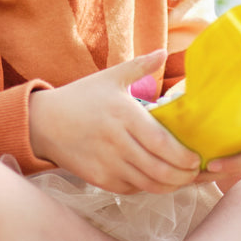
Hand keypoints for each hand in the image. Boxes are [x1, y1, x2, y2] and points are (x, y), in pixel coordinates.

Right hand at [29, 50, 201, 193]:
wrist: (43, 123)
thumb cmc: (81, 97)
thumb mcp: (110, 78)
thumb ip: (140, 66)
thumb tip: (163, 52)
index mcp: (123, 115)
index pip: (161, 143)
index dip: (183, 156)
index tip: (197, 158)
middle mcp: (116, 141)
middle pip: (159, 169)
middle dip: (183, 176)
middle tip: (196, 172)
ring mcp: (106, 163)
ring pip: (147, 184)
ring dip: (170, 186)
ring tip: (182, 179)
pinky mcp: (98, 179)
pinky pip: (131, 189)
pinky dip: (148, 187)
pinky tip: (157, 180)